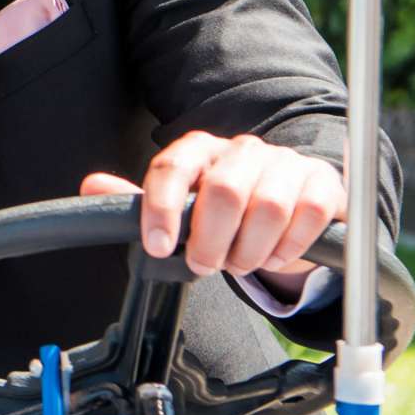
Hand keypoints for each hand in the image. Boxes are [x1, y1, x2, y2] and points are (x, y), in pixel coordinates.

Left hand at [81, 131, 345, 294]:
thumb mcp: (182, 205)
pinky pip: (308, 214)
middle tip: (205, 264)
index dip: (160, 208)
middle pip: (224, 190)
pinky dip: (288, 246)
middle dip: (211, 240)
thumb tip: (92, 186)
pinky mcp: (321, 183)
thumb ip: (140, 200)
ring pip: (269, 206)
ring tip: (240, 262)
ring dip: (250, 249)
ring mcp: (285, 163)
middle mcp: (243, 150)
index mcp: (201, 150)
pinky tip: (274, 254)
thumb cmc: (226, 208)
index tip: (157, 245)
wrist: (290, 201)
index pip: (172, 167)